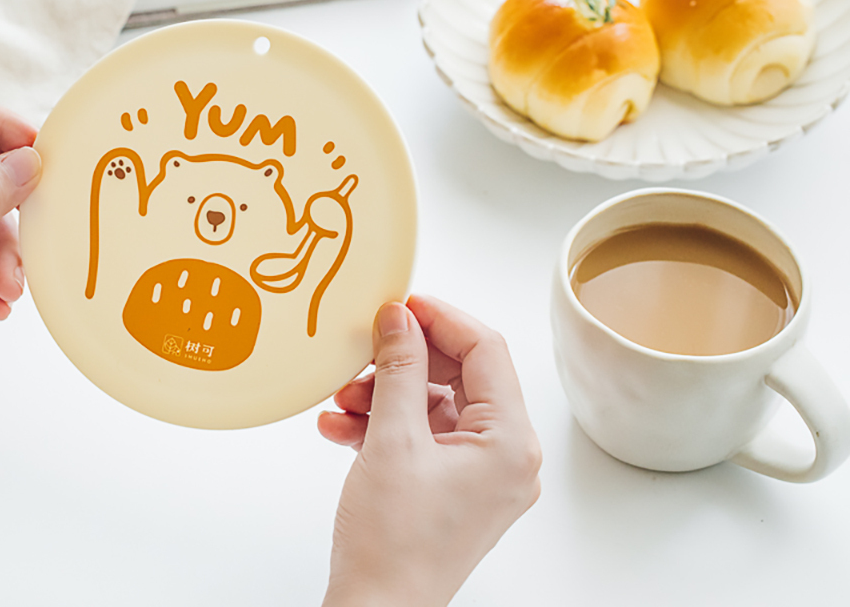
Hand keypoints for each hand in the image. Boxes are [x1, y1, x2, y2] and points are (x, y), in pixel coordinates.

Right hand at [318, 295, 541, 606]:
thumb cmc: (392, 546)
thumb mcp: (392, 439)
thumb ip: (399, 367)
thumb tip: (399, 318)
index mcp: (509, 442)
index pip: (486, 350)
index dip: (441, 318)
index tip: (401, 303)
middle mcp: (505, 458)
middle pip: (460, 376)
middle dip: (404, 362)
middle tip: (364, 349)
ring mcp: (480, 477)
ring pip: (435, 406)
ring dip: (385, 394)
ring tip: (341, 399)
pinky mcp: (454, 490)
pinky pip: (423, 437)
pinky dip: (385, 425)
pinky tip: (342, 427)